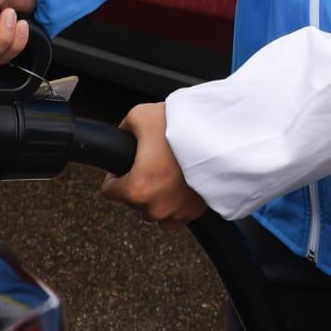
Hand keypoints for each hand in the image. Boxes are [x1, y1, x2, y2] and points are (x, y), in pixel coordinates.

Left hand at [100, 101, 207, 222]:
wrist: (222, 135)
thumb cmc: (182, 127)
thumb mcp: (139, 115)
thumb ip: (123, 129)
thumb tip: (122, 135)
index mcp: (136, 188)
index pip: (109, 191)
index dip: (115, 174)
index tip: (126, 164)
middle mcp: (154, 208)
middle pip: (132, 202)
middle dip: (138, 184)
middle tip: (153, 161)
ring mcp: (176, 213)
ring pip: (154, 211)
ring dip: (156, 197)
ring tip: (168, 173)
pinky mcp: (195, 212)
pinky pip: (176, 215)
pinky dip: (176, 202)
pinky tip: (181, 183)